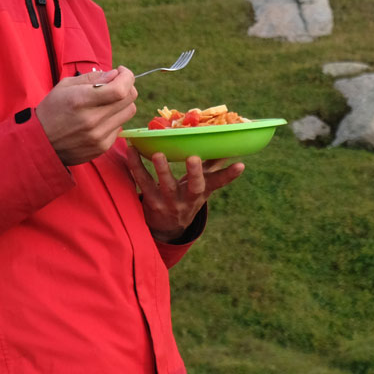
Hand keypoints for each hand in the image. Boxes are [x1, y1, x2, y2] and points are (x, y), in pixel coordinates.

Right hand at [38, 67, 137, 165]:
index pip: (120, 89)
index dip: (127, 77)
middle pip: (129, 99)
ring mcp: (98, 136)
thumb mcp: (66, 86)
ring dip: (122, 103)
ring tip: (108, 101)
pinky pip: (119, 127)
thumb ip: (92, 78)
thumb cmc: (52, 110)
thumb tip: (115, 75)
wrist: (40, 142)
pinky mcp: (102, 147)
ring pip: (128, 113)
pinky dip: (114, 119)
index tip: (121, 72)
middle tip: (116, 84)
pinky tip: (100, 118)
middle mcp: (92, 120)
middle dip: (127, 86)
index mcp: (81, 101)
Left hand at [119, 148, 243, 242]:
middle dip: (194, 173)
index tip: (241, 165)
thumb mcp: (201, 187)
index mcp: (201, 193)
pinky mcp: (150, 201)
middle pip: (194, 187)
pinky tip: (132, 150)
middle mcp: (187, 199)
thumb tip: (228, 146)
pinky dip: (136, 166)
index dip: (230, 175)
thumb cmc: (186, 198)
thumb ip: (212, 167)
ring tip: (158, 154)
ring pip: (165, 186)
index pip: (219, 183)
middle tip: (193, 157)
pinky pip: (142, 182)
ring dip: (162, 169)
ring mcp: (168, 202)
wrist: (166, 228)